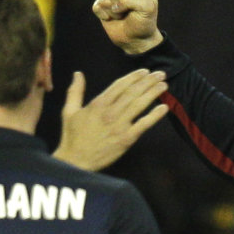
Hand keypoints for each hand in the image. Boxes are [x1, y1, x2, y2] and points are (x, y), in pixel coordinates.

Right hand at [52, 69, 168, 170]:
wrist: (76, 161)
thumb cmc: (72, 137)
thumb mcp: (69, 111)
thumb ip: (75, 91)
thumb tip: (78, 73)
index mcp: (98, 104)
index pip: (120, 85)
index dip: (134, 77)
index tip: (145, 72)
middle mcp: (110, 112)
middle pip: (133, 92)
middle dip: (148, 81)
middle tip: (160, 74)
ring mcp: (119, 126)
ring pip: (139, 105)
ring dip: (153, 93)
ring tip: (164, 85)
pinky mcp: (126, 139)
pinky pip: (143, 125)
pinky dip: (154, 116)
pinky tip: (164, 108)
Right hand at [92, 0, 165, 54]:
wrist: (135, 39)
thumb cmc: (144, 22)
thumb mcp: (148, 9)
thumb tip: (113, 2)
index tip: (143, 6)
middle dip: (124, 6)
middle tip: (131, 13)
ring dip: (115, 12)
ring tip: (122, 15)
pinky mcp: (101, 2)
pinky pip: (98, 6)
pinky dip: (104, 15)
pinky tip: (111, 17)